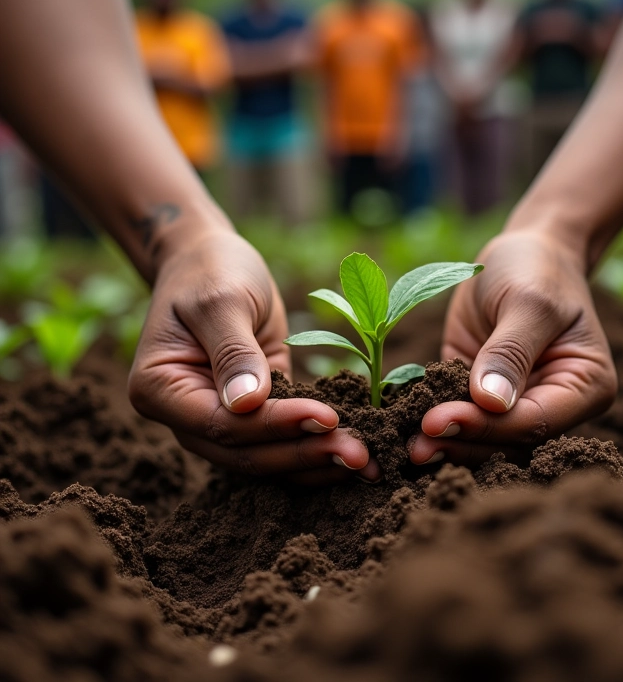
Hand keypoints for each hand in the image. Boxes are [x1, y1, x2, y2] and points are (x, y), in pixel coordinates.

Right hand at [128, 229, 378, 483]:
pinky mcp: (253, 412)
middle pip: (244, 452)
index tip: (325, 417)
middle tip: (359, 454)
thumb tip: (247, 405)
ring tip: (366, 460)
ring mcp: (217, 418)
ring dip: (314, 460)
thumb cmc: (210, 270)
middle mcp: (185, 415)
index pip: (220, 424)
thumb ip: (234, 352)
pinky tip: (352, 448)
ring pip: (265, 455)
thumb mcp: (222, 300)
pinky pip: (282, 438)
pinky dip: (314, 444)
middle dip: (302, 453)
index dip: (274, 425)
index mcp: (159, 389)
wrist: (211, 259)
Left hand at [410, 230, 616, 466]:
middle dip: (462, 441)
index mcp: (585, 386)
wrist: (524, 251)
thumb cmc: (538, 269)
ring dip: (446, 442)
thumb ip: (510, 353)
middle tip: (416, 446)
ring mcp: (517, 401)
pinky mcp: (482, 393)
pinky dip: (436, 422)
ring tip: (408, 447)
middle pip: (509, 439)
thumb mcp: (528, 302)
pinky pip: (460, 414)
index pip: (536, 420)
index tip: (438, 421)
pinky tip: (405, 426)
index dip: (487, 427)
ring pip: (484, 438)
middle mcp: (554, 403)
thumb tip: (489, 403)